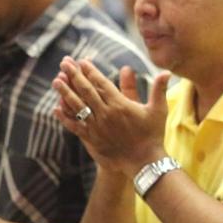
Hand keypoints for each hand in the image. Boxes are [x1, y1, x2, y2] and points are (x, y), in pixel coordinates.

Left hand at [52, 57, 170, 175]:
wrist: (144, 161)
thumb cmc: (153, 134)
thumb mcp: (158, 110)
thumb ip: (159, 89)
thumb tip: (167, 72)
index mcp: (120, 104)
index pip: (101, 83)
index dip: (90, 71)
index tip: (82, 61)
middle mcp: (105, 113)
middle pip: (86, 91)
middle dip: (74, 75)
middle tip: (64, 63)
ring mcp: (96, 126)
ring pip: (76, 106)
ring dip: (65, 92)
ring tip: (56, 81)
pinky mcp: (92, 139)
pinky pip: (74, 125)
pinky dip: (64, 117)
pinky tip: (56, 108)